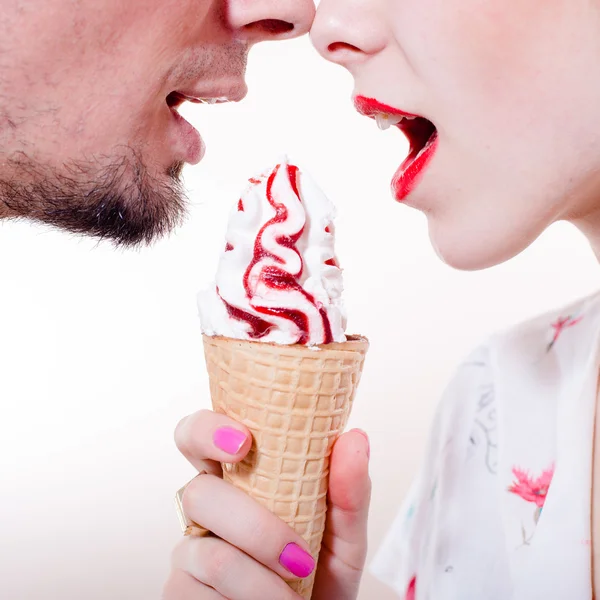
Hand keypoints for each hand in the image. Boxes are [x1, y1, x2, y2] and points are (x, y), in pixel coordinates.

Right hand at [162, 409, 370, 599]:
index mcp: (236, 481)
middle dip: (257, 529)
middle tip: (299, 558)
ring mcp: (188, 553)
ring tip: (295, 596)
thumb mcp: (345, 535)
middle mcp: (206, 511)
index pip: (196, 436)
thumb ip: (348, 491)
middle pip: (200, 494)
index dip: (207, 430)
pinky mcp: (180, 594)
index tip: (243, 441)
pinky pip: (204, 597)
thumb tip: (354, 437)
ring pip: (210, 556)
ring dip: (264, 583)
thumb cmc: (323, 574)